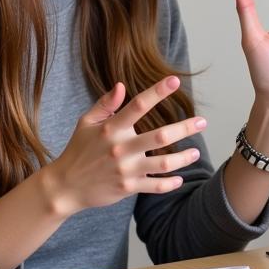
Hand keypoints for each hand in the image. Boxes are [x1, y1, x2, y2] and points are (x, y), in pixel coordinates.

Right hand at [43, 77, 207, 216]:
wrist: (65, 186)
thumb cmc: (78, 150)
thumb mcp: (86, 123)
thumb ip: (105, 104)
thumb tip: (121, 85)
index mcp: (111, 128)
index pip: (138, 105)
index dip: (157, 92)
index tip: (175, 81)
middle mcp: (121, 148)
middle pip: (160, 136)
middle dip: (185, 128)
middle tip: (203, 121)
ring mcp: (126, 170)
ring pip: (163, 164)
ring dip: (183, 158)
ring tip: (196, 152)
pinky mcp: (128, 187)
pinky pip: (154, 186)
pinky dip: (170, 184)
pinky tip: (180, 178)